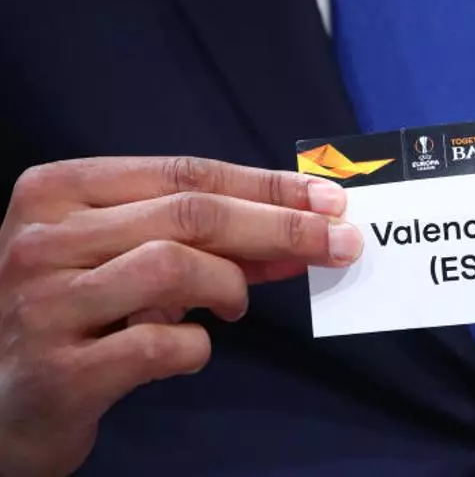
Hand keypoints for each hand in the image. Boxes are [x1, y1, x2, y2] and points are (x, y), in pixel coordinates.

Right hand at [0, 157, 361, 475]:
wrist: (0, 399)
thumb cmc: (77, 312)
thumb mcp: (127, 258)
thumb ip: (205, 239)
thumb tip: (303, 231)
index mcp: (58, 191)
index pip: (185, 173)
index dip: (267, 186)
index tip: (329, 201)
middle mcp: (44, 238)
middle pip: (191, 214)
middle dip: (282, 226)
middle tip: (342, 243)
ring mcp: (45, 303)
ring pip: (175, 266)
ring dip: (230, 286)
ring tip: (234, 306)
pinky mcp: (59, 370)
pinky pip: (160, 345)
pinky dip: (196, 347)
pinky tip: (188, 347)